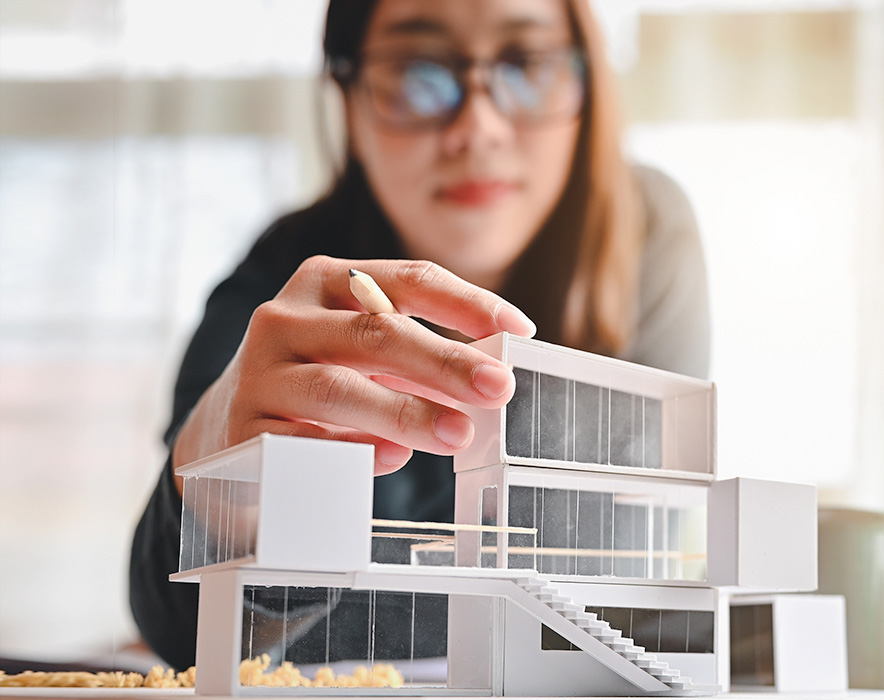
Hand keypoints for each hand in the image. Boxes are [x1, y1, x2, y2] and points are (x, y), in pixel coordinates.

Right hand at [171, 255, 535, 481]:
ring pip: (339, 388)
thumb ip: (419, 354)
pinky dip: (352, 451)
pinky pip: (305, 442)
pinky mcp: (242, 430)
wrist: (224, 432)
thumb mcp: (362, 352)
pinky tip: (392, 460)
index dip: (469, 303)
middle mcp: (285, 317)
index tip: (521, 330)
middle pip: (376, 332)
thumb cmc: (318, 381)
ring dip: (406, 412)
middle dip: (446, 361)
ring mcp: (258, 373)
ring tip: (459, 433)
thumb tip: (491, 375)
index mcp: (326, 282)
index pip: (408, 279)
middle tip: (498, 388)